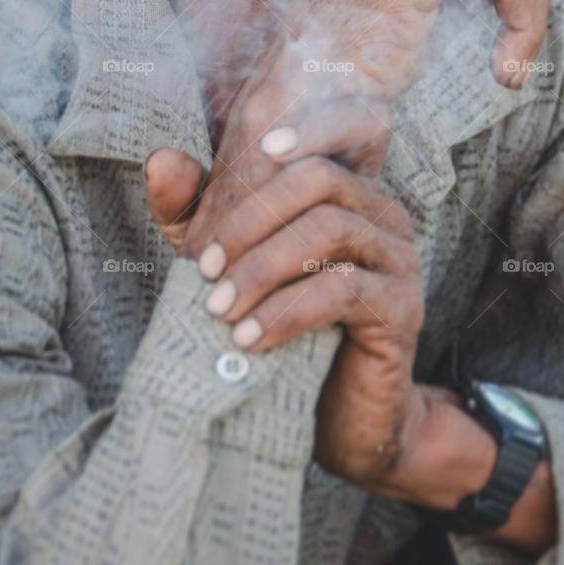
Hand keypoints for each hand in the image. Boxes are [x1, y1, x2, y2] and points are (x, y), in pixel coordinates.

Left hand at [147, 137, 425, 485]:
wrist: (335, 417)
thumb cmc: (280, 328)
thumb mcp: (226, 264)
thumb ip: (194, 213)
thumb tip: (159, 159)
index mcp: (347, 192)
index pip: (311, 147)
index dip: (267, 155)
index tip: (212, 203)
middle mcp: (382, 213)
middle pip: (319, 178)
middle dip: (251, 219)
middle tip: (204, 269)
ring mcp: (399, 258)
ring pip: (330, 229)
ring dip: (263, 267)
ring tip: (219, 308)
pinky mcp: (403, 308)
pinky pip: (344, 290)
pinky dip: (287, 311)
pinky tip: (249, 338)